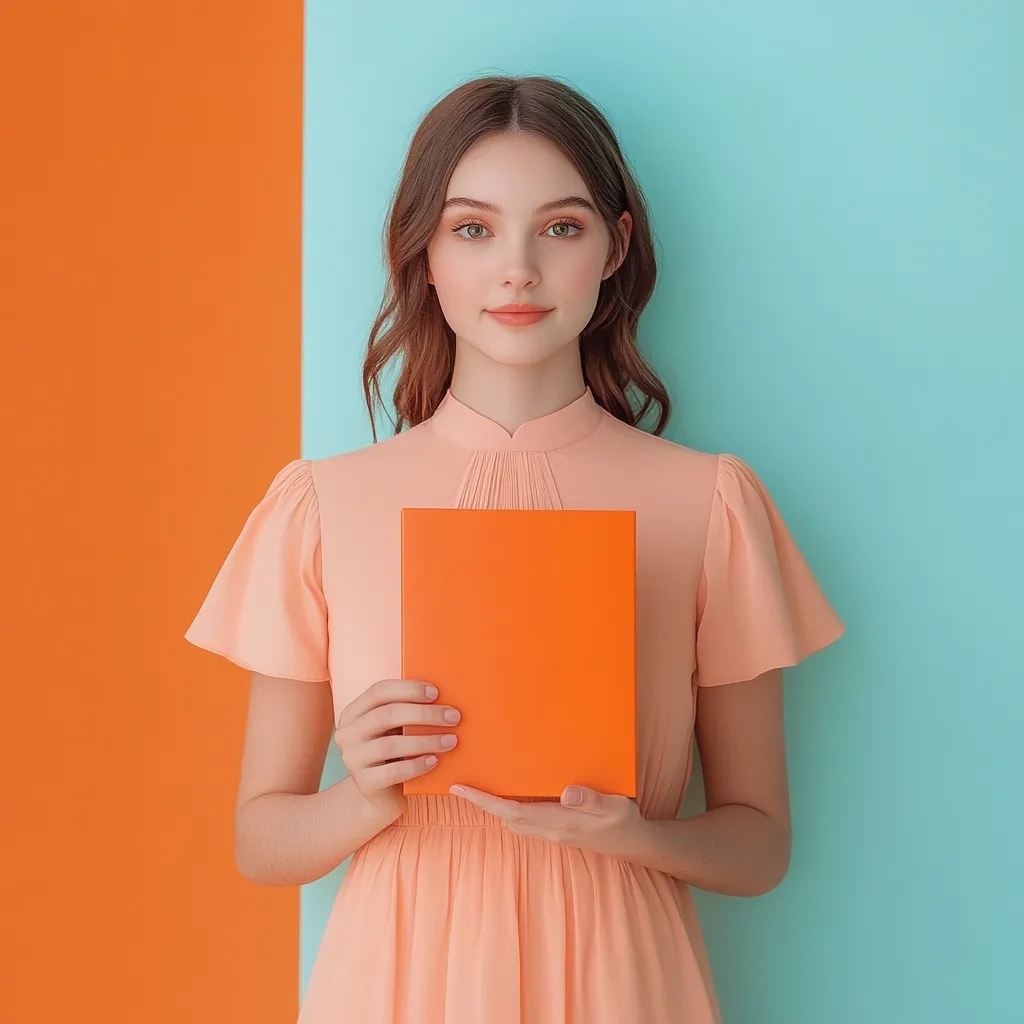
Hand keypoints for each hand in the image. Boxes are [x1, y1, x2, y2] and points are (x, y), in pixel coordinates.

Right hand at [333, 679, 460, 825]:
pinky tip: (435, 761)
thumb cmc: (395, 752)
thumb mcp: (396, 728)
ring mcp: (353, 759)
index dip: (408, 689)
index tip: (436, 693)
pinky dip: (417, 765)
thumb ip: (408, 710)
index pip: (379, 691)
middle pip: (386, 715)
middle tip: (453, 717)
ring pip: (390, 745)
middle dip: (424, 714)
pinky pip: (393, 772)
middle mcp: (348, 733)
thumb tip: (445, 694)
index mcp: (354, 712)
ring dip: (426, 740)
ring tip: (451, 740)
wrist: (382, 795)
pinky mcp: (364, 783)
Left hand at [449, 783, 645, 856]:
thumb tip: (566, 794)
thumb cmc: (625, 822)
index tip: (461, 789)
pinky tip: (512, 792)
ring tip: (479, 785)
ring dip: (495, 805)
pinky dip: (511, 807)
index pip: (512, 811)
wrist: (635, 844)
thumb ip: (592, 800)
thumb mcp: (616, 807)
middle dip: (482, 802)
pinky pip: (525, 820)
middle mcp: (551, 830)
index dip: (484, 800)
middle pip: (506, 817)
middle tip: (461, 782)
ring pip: (514, 820)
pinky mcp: (558, 830)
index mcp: (560, 822)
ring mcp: (553, 832)